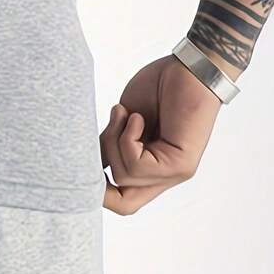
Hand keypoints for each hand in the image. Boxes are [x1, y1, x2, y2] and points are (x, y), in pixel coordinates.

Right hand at [100, 54, 221, 214]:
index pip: (123, 200)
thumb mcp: (124, 122)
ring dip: (114, 141)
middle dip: (100, 183)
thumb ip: (112, 145)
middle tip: (96, 147)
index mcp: (151, 168)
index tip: (84, 160)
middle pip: (125, 205)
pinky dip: (127, 137)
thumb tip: (86, 162)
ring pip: (125, 177)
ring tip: (125, 114)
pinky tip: (137, 117)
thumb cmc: (159, 87)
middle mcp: (164, 176)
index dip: (98, 191)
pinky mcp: (180, 164)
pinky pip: (137, 165)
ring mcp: (174, 172)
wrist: (190, 68)